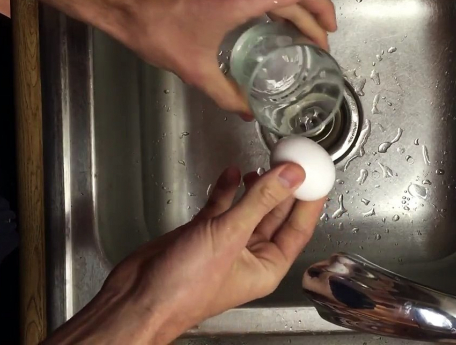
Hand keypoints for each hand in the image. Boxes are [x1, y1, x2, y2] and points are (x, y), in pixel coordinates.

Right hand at [44, 164, 325, 343]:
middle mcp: (250, 254)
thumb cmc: (184, 286)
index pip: (299, 227)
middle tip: (291, 157)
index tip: (317, 173)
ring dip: (256, 185)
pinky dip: (226, 189)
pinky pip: (222, 206)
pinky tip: (231, 173)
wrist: (138, 297)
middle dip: (284, 186)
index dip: (309, 200)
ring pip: (249, 207)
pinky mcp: (203, 233)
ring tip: (265, 161)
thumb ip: (261, 201)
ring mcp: (226, 242)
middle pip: (276, 214)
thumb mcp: (230, 236)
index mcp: (267, 265)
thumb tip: (291, 175)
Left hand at [98, 0, 337, 115]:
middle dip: (310, 19)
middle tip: (316, 47)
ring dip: (290, 12)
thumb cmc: (151, 22)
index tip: (329, 30)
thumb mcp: (194, 67)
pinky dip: (268, 6)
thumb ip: (226, 93)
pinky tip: (262, 30)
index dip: (323, 9)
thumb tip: (245, 109)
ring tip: (295, 40)